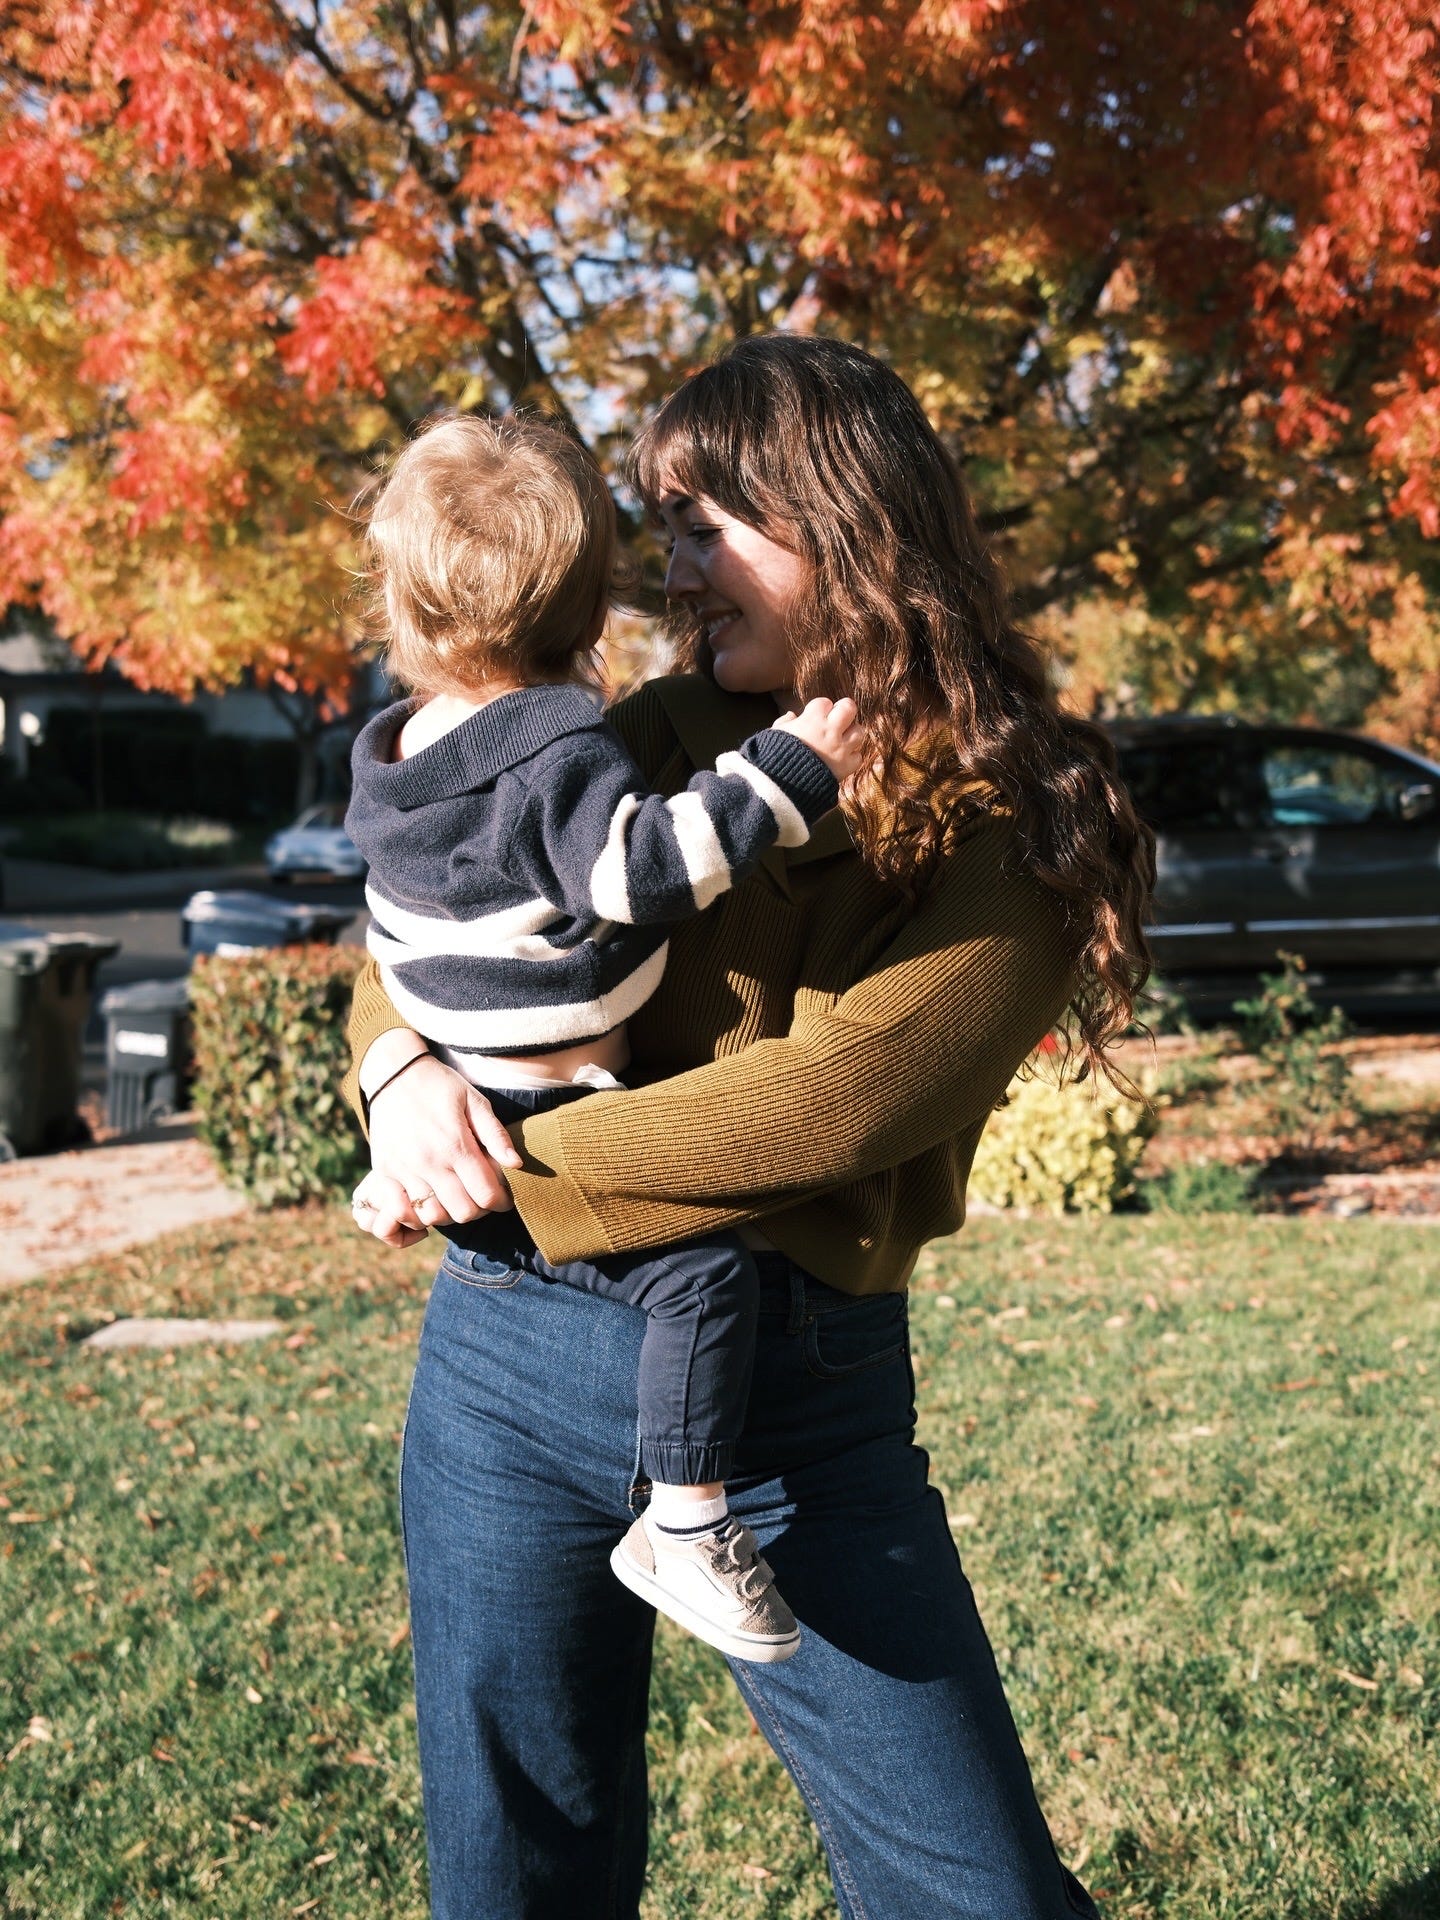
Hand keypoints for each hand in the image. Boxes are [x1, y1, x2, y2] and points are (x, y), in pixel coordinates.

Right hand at [350, 1054, 521, 1248]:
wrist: (393, 1074)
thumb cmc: (440, 1085)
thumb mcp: (474, 1101)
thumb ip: (495, 1135)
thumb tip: (517, 1164)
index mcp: (455, 1145)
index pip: (486, 1194)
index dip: (501, 1201)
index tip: (504, 1197)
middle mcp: (428, 1162)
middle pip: (462, 1212)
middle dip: (480, 1210)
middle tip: (482, 1197)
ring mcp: (403, 1170)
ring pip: (433, 1216)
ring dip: (450, 1214)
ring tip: (458, 1198)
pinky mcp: (383, 1173)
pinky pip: (401, 1211)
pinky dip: (417, 1216)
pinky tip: (430, 1202)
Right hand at [772, 696, 864, 785]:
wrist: (781, 785)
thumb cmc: (774, 757)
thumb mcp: (774, 735)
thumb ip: (784, 722)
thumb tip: (791, 716)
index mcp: (811, 719)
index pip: (825, 702)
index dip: (821, 708)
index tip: (817, 715)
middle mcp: (829, 731)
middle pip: (849, 708)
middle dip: (845, 710)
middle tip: (840, 718)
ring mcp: (840, 748)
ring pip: (859, 731)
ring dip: (852, 733)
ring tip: (842, 738)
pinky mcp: (845, 767)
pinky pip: (858, 757)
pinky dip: (852, 757)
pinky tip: (842, 758)